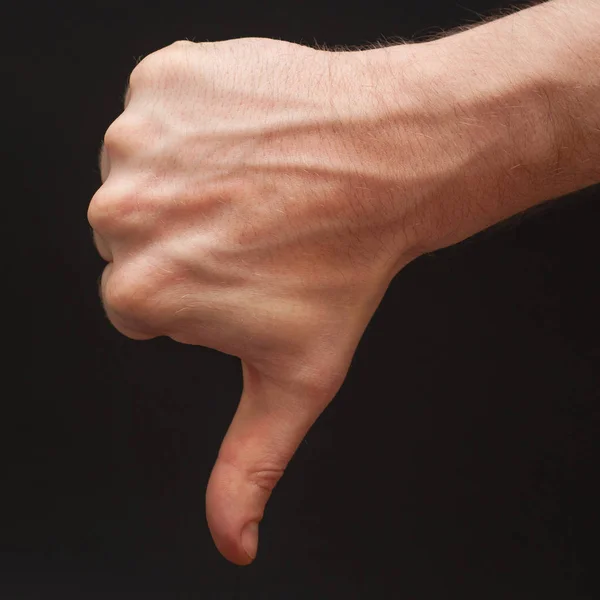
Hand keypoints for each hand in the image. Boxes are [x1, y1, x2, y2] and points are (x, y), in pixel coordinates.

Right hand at [88, 38, 414, 564]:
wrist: (394, 162)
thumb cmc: (348, 266)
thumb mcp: (295, 380)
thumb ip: (249, 467)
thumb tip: (234, 544)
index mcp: (141, 292)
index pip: (143, 302)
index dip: (200, 289)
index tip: (247, 269)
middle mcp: (123, 212)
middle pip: (138, 237)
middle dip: (190, 237)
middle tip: (258, 226)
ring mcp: (139, 138)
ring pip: (147, 172)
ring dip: (194, 178)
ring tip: (257, 183)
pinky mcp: (162, 79)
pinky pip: (162, 109)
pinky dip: (198, 121)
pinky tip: (249, 139)